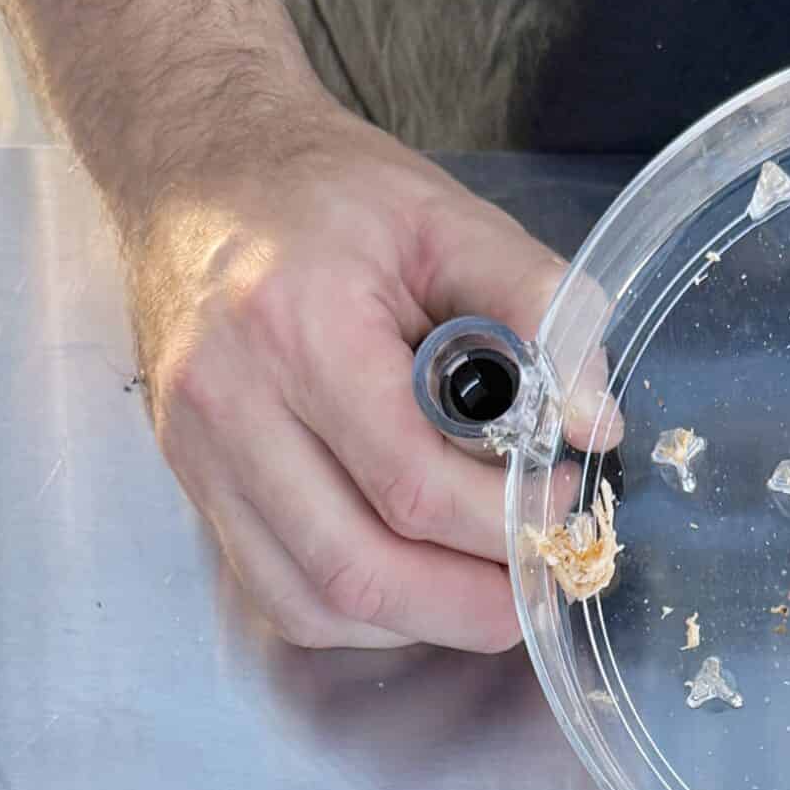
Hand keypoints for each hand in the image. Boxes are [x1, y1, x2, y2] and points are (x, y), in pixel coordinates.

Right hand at [122, 91, 619, 651]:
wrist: (192, 168)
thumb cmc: (322, 193)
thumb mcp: (446, 218)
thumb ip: (538, 304)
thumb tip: (597, 423)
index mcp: (296, 327)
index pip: (414, 487)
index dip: (505, 522)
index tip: (558, 503)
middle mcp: (230, 404)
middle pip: (360, 568)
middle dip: (469, 605)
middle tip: (536, 582)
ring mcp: (198, 454)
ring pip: (314, 603)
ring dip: (415, 621)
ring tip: (482, 587)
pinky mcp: (194, 484)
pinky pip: (279, 595)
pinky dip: (358, 614)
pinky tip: (413, 580)